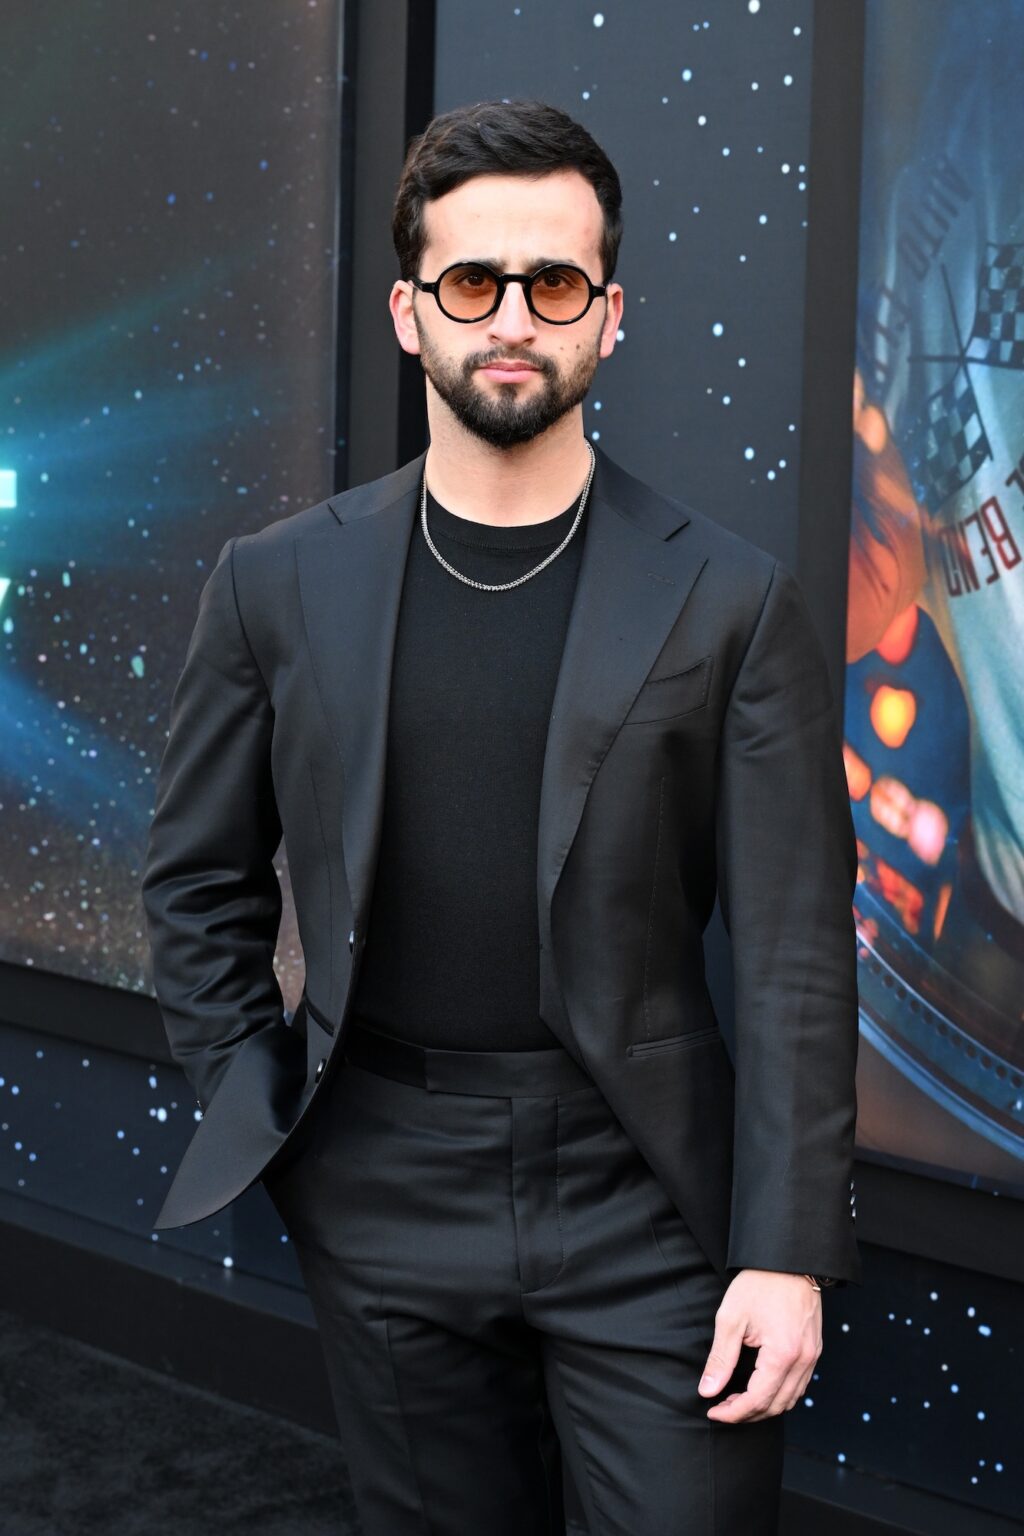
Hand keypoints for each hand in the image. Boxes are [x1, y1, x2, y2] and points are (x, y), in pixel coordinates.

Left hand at [697, 1269, 821, 1422]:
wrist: (787, 1259)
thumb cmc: (759, 1283)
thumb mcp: (731, 1318)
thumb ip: (720, 1358)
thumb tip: (708, 1390)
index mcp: (782, 1355)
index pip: (757, 1401)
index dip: (733, 1413)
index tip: (713, 1411)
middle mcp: (803, 1360)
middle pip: (776, 1406)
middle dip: (747, 1414)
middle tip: (722, 1406)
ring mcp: (812, 1356)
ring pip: (790, 1399)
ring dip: (764, 1406)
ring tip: (737, 1399)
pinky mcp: (814, 1349)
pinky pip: (799, 1385)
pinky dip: (780, 1393)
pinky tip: (760, 1386)